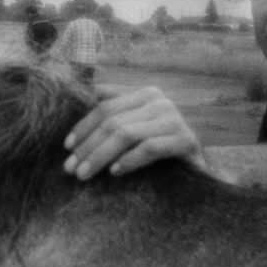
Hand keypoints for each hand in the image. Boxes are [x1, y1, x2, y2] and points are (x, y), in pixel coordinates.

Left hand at [63, 84, 206, 179]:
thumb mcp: (136, 128)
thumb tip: (92, 91)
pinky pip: (150, 148)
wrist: (199, 171)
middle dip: (88, 146)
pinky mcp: (186, 141)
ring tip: (84, 174)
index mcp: (145, 94)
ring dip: (101, 156)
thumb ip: (117, 110)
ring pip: (127, 134)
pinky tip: (114, 173)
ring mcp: (174, 120)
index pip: (105, 108)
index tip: (67, 148)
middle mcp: (160, 102)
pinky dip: (129, 160)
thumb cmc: (161, 150)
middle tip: (70, 168)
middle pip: (113, 122)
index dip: (83, 127)